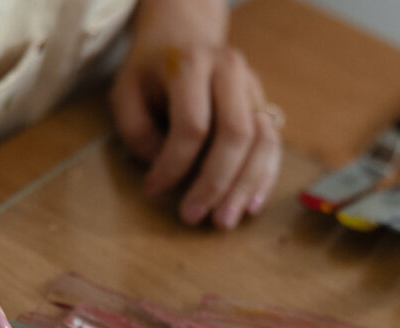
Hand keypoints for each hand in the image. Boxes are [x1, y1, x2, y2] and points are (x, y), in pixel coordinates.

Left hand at [110, 1, 281, 229]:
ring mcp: (253, 87)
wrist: (183, 35)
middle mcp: (230, 71)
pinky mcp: (264, 105)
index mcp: (192, 63)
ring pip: (262, 141)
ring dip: (245, 187)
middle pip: (235, 134)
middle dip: (215, 182)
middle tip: (194, 217)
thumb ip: (135, 130)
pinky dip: (264, 178)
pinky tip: (250, 206)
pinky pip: (273, 145)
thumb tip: (162, 168)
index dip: (173, 164)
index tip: (152, 190)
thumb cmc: (150, 71)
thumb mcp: (126, 92)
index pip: (192, 124)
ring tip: (225, 221)